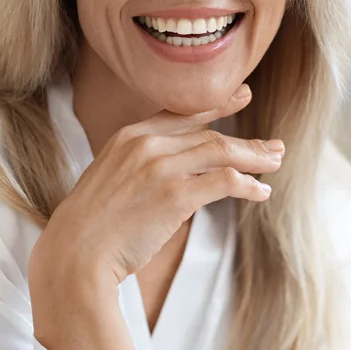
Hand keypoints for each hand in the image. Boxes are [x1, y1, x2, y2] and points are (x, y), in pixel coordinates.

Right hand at [29, 83, 283, 289]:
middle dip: (247, 141)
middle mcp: (146, 143)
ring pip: (222, 152)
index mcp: (129, 135)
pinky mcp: (175, 196)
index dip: (217, 106)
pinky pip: (224, 181)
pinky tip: (260, 193)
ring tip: (275, 163)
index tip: (243, 96)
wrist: (75, 252)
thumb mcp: (110, 177)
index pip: (183, 112)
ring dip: (255, 158)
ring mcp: (161, 167)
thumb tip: (176, 170)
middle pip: (209, 134)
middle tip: (274, 146)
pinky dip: (248, 185)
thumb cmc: (91, 225)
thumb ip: (139, 164)